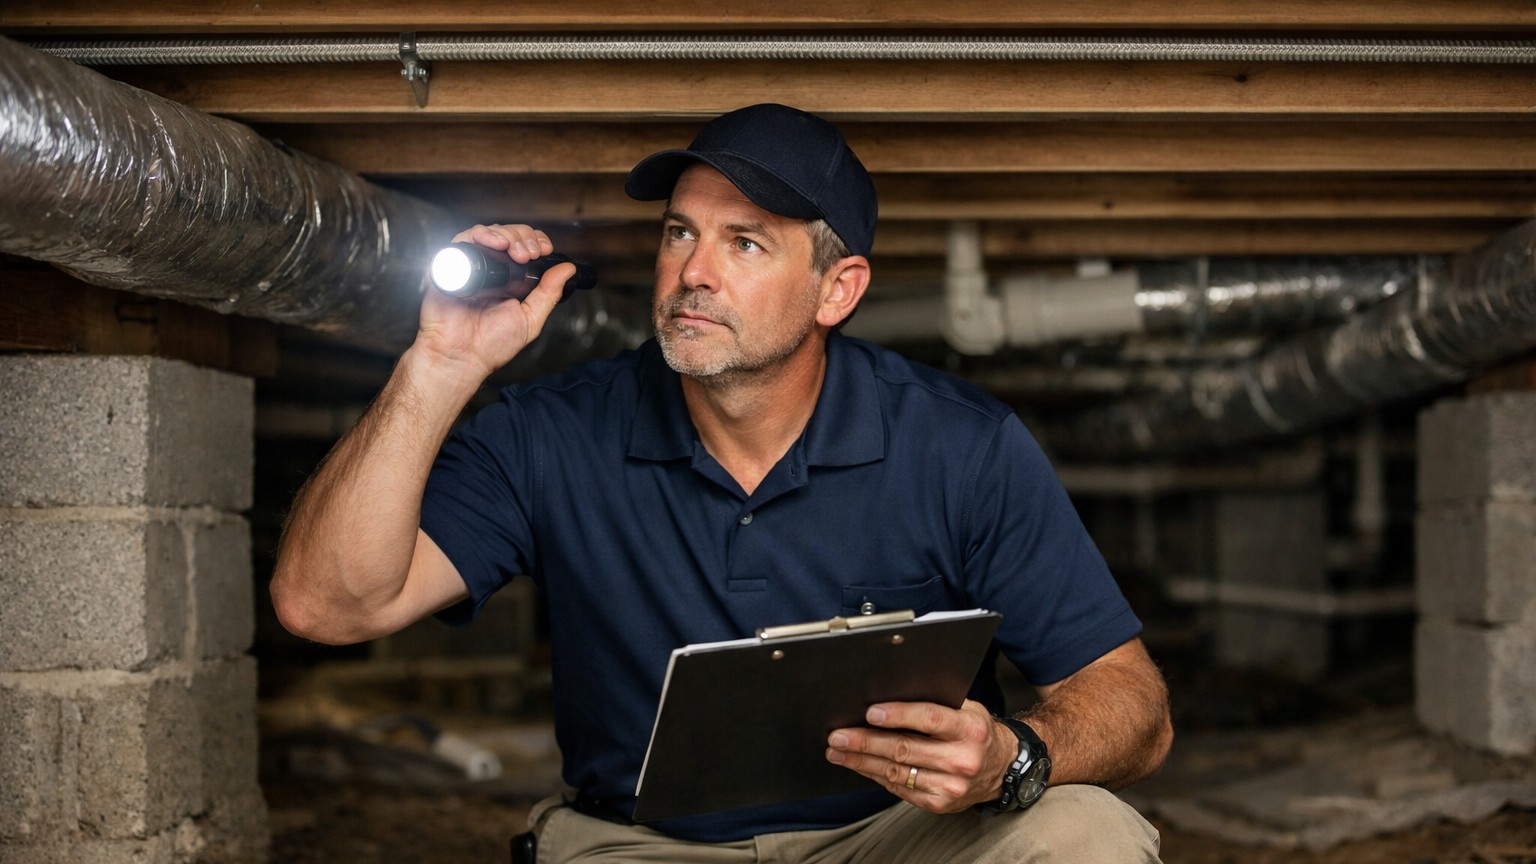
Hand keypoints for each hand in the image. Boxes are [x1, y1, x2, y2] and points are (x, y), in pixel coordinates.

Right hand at [415, 223, 576, 386]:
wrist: (460, 356)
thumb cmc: (490, 345)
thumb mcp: (530, 319)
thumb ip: (549, 294)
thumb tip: (568, 269)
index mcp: (510, 280)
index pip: (525, 246)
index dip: (536, 241)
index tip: (544, 250)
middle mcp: (491, 269)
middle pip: (510, 235)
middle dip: (525, 238)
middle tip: (530, 254)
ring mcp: (472, 265)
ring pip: (490, 232)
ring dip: (508, 235)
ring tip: (516, 252)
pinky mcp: (452, 264)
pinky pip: (464, 238)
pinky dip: (482, 234)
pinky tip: (496, 244)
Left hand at [826, 699, 1017, 813]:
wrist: (1002, 768)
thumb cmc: (975, 731)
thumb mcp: (966, 709)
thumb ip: (935, 702)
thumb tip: (888, 693)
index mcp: (969, 728)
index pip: (929, 719)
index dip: (898, 715)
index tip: (870, 713)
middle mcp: (962, 759)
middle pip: (904, 749)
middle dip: (865, 742)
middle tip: (838, 736)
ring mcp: (951, 786)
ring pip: (897, 772)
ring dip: (862, 762)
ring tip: (838, 752)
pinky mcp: (940, 803)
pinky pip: (900, 789)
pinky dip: (876, 777)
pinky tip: (860, 767)